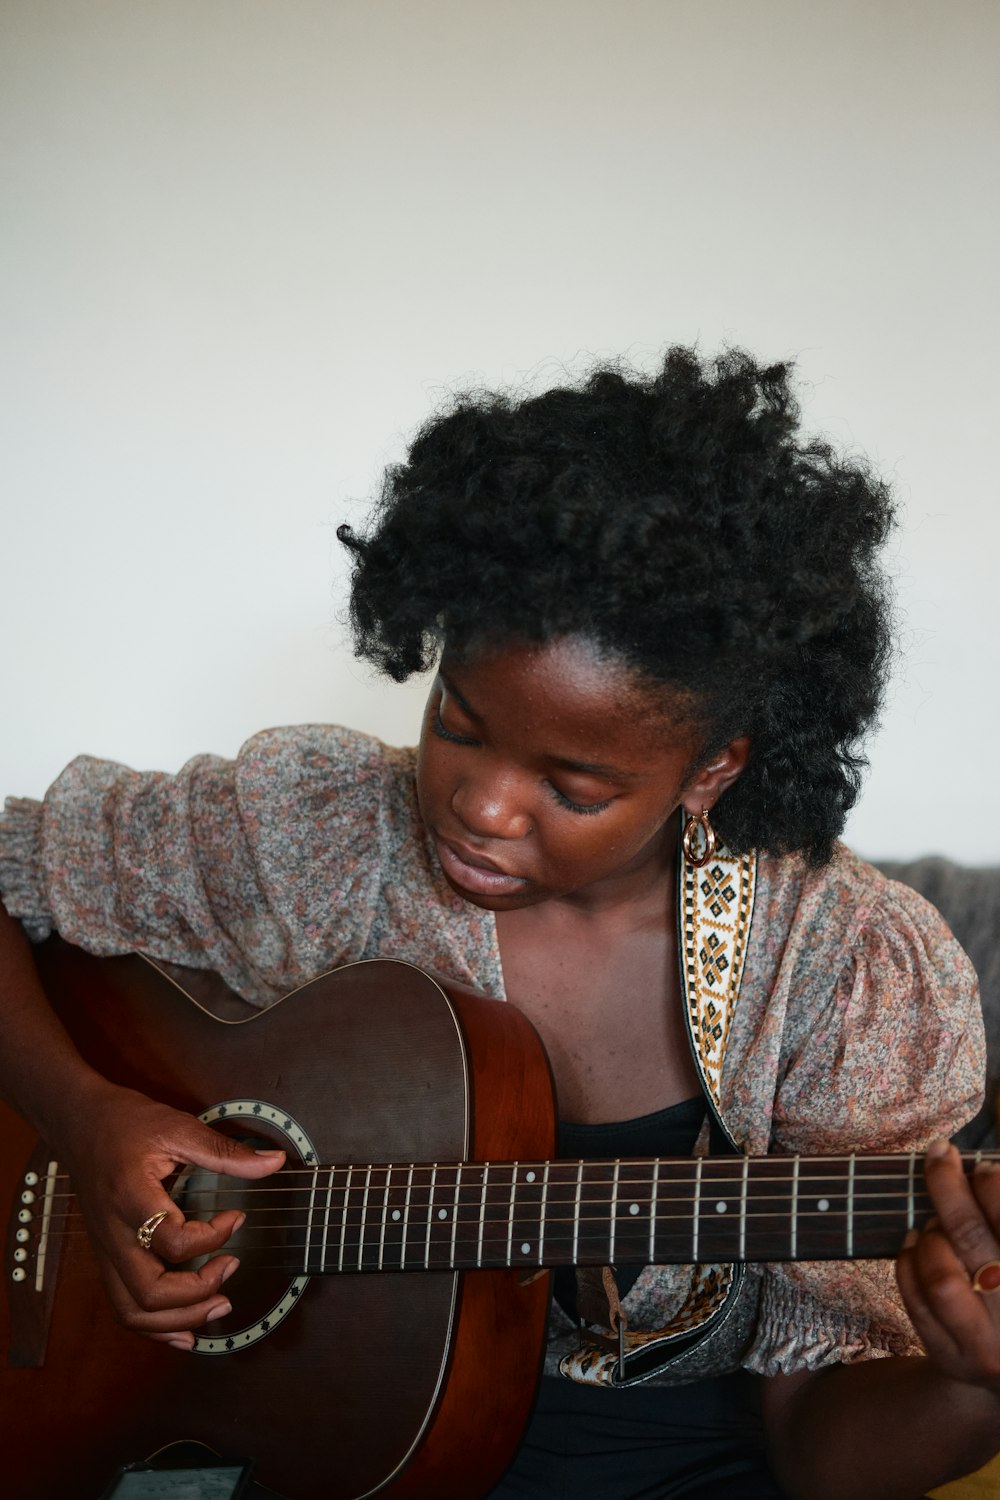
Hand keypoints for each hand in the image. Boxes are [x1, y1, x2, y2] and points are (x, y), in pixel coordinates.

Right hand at [62, 1079, 284, 1347]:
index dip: (214, 1236)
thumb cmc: (126, 1123)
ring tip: (219, 1308)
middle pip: (149, 1294)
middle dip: (198, 1295)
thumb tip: (275, 1162)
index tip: (238, 1215)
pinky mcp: (107, 1257)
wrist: (78, 1123)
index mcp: (131, 1199)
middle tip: (233, 1268)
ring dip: (178, 1322)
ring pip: (132, 1312)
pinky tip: (185, 1332)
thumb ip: (226, 1151)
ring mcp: (107, 1251)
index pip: (173, 1242)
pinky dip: (156, 1328)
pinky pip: (124, 1307)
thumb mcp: (178, 1126)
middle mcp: (114, 1234)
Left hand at [897, 1139, 999, 1389]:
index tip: (981, 1165)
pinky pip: (915, 1298)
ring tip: (934, 1223)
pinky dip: (908, 1261)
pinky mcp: (951, 1357)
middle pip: (972, 1238)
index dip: (993, 1187)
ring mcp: (985, 1346)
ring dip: (930, 1236)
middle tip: (941, 1156)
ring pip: (941, 1276)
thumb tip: (981, 1170)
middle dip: (949, 1188)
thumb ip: (999, 1222)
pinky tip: (915, 1244)